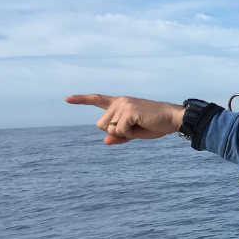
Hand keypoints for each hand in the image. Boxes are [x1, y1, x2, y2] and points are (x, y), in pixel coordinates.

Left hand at [65, 94, 184, 144]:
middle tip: (135, 127)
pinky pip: (119, 129)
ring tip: (140, 125)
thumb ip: (119, 137)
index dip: (81, 99)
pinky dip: (129, 133)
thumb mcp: (135, 133)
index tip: (66, 98)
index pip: (97, 100)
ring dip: (124, 133)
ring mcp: (124, 104)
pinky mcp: (129, 110)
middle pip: (101, 124)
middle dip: (116, 132)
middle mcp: (120, 102)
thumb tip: (105, 140)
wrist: (172, 119)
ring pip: (109, 128)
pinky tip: (141, 124)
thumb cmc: (155, 125)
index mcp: (120, 104)